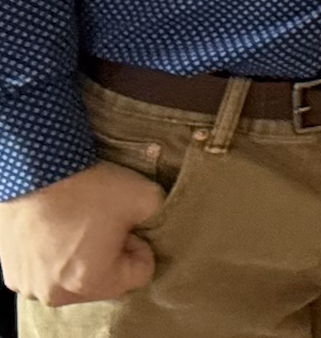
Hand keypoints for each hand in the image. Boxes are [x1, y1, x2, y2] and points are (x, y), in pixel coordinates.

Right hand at [0, 161, 164, 305]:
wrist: (35, 171)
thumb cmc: (89, 187)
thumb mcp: (147, 197)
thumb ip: (160, 218)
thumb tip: (154, 226)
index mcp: (91, 283)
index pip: (139, 274)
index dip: (140, 245)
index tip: (125, 224)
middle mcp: (56, 294)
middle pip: (104, 281)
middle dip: (110, 254)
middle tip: (103, 223)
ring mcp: (30, 285)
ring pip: (73, 278)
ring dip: (81, 257)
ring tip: (78, 224)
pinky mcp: (13, 273)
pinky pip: (46, 272)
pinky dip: (55, 256)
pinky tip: (57, 228)